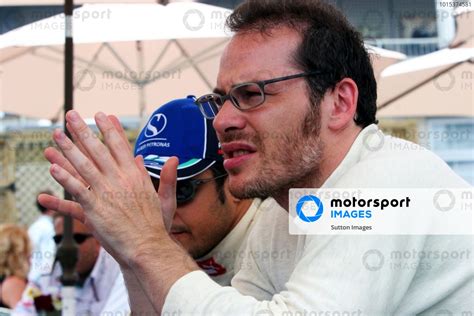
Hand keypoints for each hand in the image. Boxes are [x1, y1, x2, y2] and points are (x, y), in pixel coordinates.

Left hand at [40, 111, 177, 266]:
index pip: (121, 146)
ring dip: (68, 149)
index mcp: (136, 176)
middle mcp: (121, 180)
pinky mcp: (95, 209)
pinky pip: (77, 190)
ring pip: (84, 165)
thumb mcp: (167, 199)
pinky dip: (65, 179)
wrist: (148, 247)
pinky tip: (53, 168)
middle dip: (83, 130)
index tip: (102, 115)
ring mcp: (107, 193)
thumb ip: (167, 177)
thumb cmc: (157, 226)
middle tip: (71, 115)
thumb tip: (172, 159)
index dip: (110, 129)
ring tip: (56, 135)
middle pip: (98, 149)